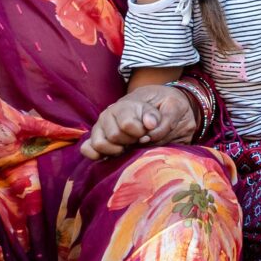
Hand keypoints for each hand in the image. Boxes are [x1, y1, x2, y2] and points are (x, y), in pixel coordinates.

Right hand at [83, 85, 199, 159]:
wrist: (158, 108)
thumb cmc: (164, 108)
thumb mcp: (173, 107)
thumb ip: (164, 117)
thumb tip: (149, 125)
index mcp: (126, 105)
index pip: (127, 124)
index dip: (140, 132)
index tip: (147, 132)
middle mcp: (109, 114)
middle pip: (114, 136)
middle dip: (130, 142)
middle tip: (139, 139)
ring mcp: (101, 127)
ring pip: (99, 144)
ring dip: (116, 150)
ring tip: (128, 147)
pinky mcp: (96, 139)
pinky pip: (87, 149)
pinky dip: (97, 155)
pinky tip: (114, 155)